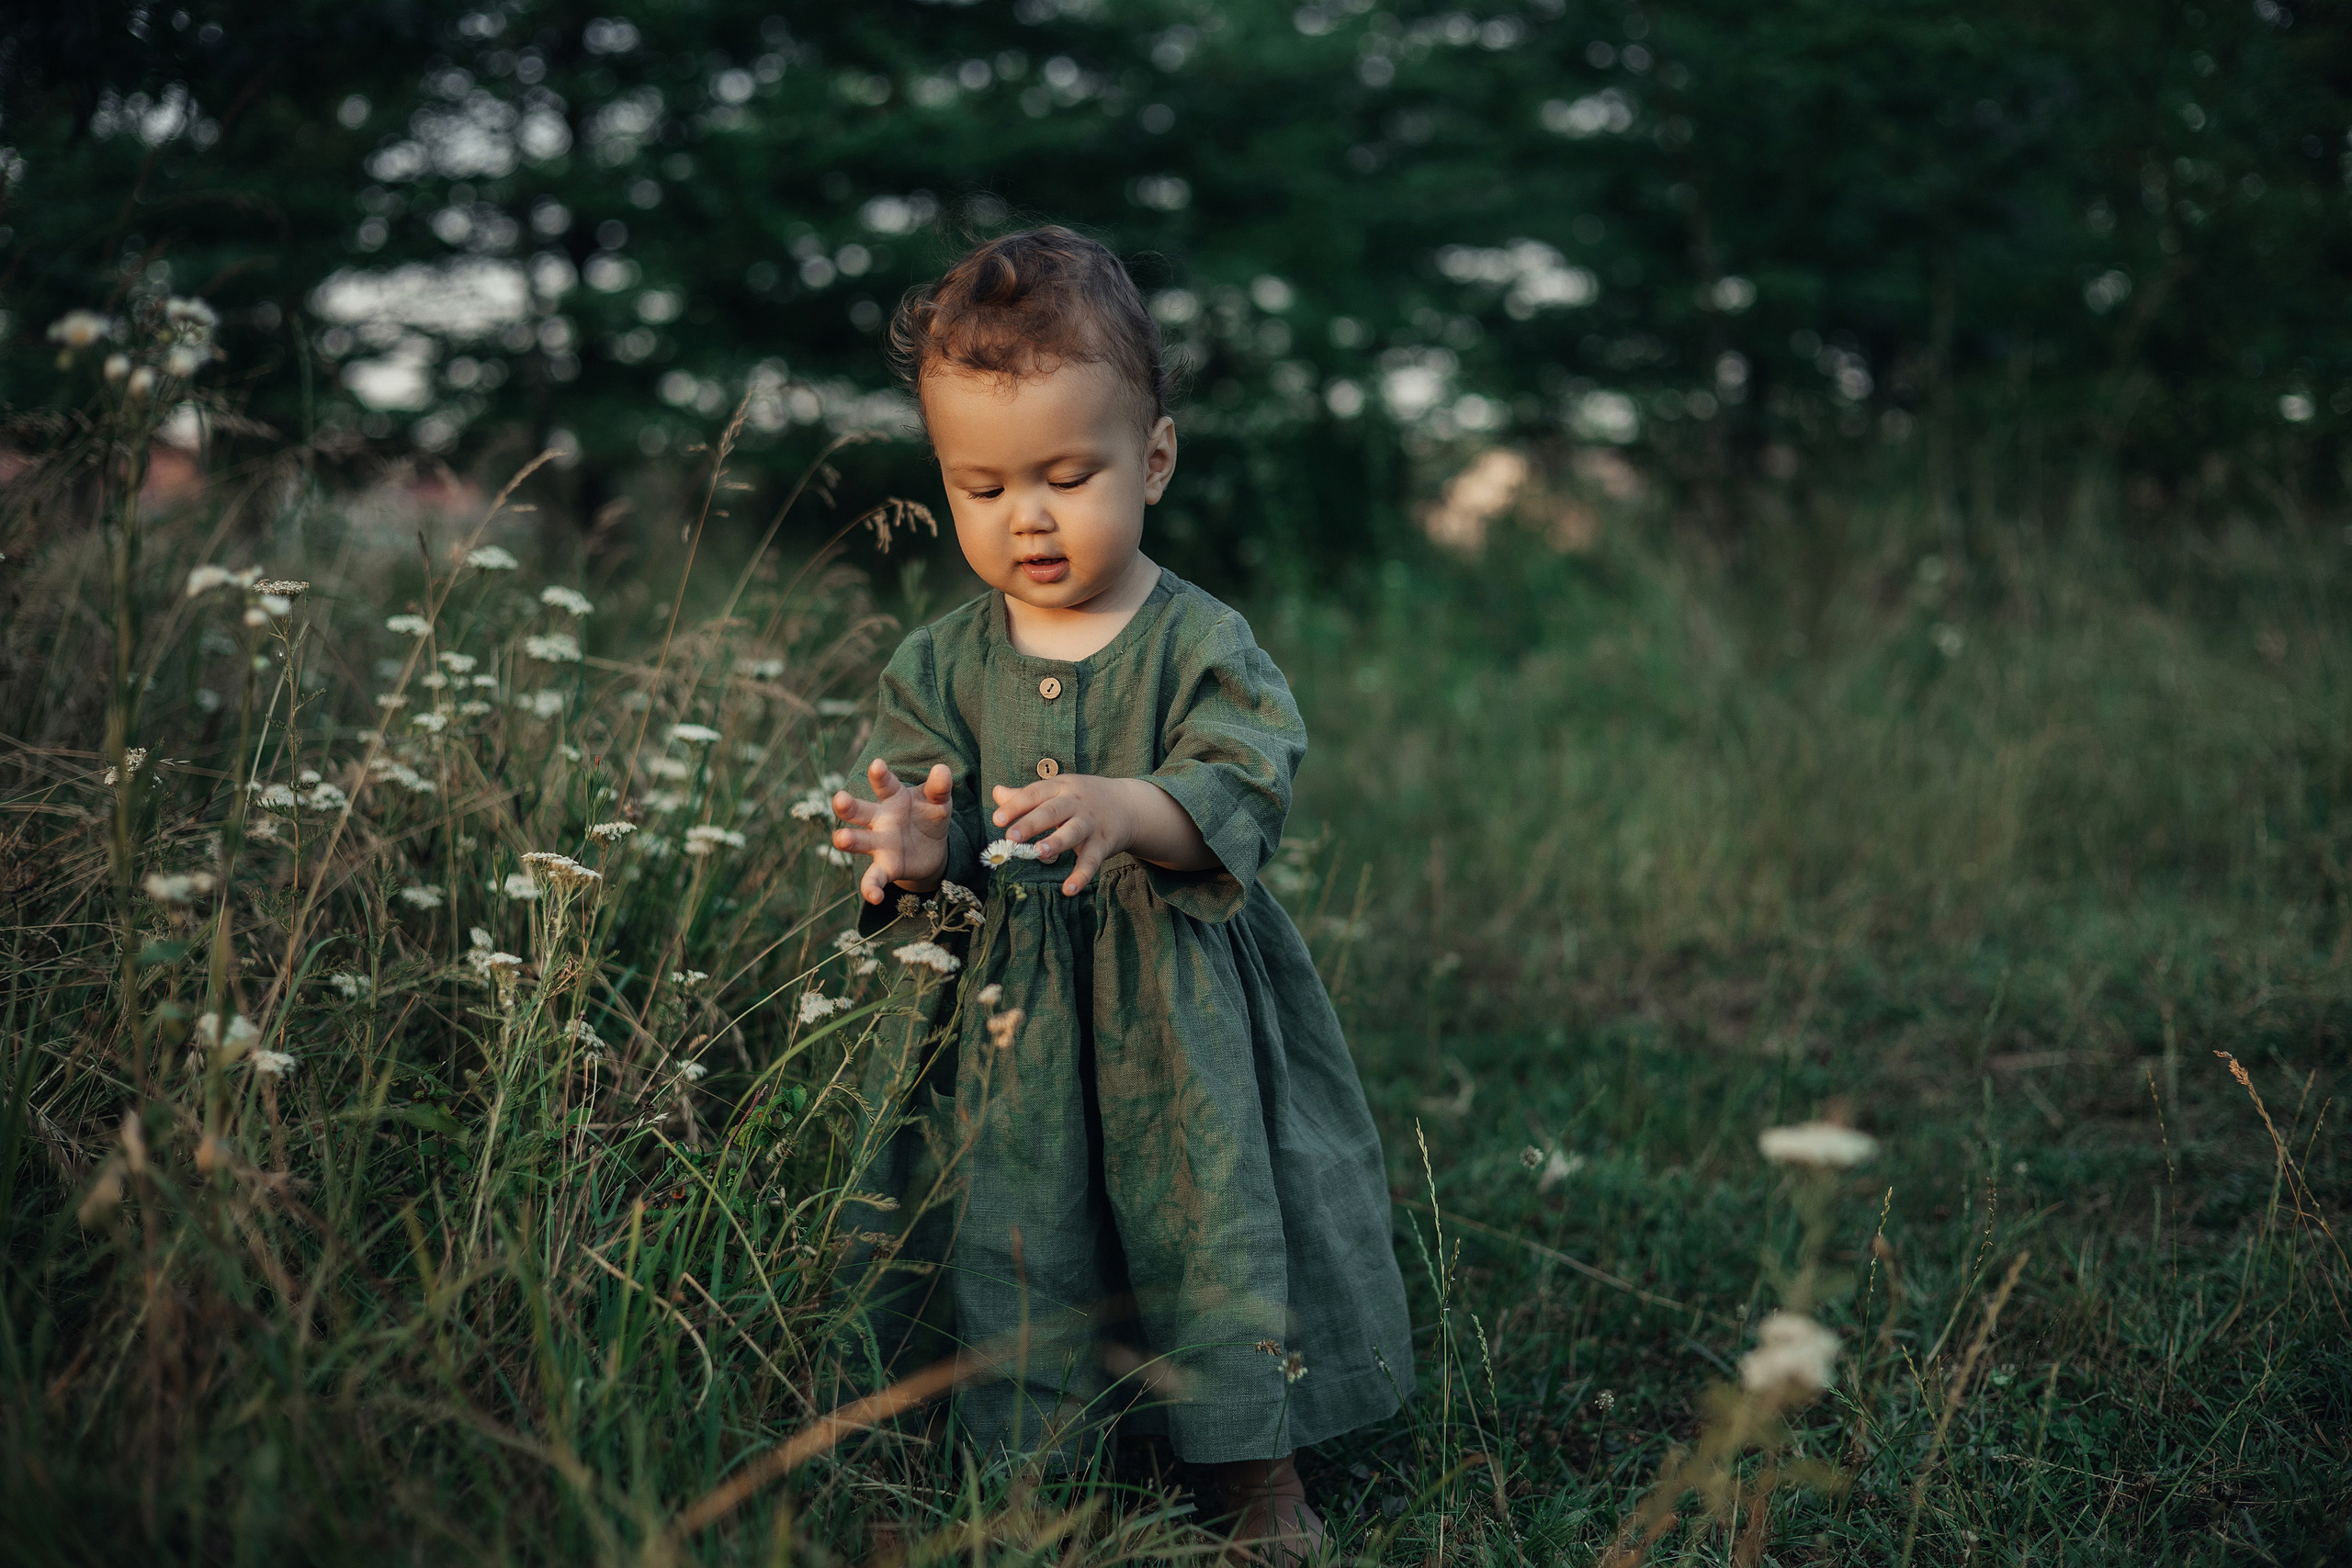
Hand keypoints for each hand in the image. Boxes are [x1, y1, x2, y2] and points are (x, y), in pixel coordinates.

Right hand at [833, 758, 952, 904]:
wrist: (931, 849)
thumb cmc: (928, 816)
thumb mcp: (938, 802)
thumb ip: (939, 788)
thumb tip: (942, 770)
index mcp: (892, 798)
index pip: (884, 784)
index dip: (880, 775)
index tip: (877, 765)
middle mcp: (880, 820)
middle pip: (860, 811)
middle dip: (848, 806)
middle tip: (839, 799)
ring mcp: (879, 844)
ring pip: (859, 842)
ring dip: (848, 841)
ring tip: (841, 840)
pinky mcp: (886, 868)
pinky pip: (874, 878)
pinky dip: (871, 888)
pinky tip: (875, 897)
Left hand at [990, 774, 1214, 895]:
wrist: (1130, 804)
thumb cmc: (1083, 798)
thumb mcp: (1058, 789)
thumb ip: (1026, 794)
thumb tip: (996, 792)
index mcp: (1060, 788)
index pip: (1034, 794)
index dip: (1015, 806)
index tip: (997, 819)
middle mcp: (1075, 803)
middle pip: (1052, 811)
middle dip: (1032, 823)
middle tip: (1011, 837)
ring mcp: (1090, 823)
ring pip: (1073, 832)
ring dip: (1057, 842)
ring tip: (1040, 853)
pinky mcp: (1104, 843)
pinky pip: (1092, 860)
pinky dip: (1081, 874)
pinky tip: (1069, 889)